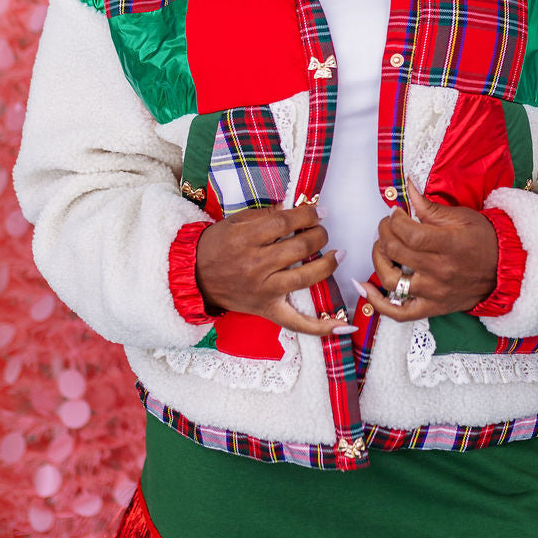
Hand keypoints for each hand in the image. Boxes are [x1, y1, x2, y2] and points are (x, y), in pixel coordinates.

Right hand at [194, 202, 350, 337]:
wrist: (194, 276)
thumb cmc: (216, 246)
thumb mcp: (235, 222)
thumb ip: (265, 215)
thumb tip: (297, 210)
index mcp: (246, 239)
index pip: (285, 222)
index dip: (308, 214)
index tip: (319, 211)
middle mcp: (256, 265)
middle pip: (300, 247)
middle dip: (320, 234)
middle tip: (322, 230)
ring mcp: (263, 290)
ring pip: (306, 277)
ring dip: (328, 263)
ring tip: (337, 254)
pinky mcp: (267, 310)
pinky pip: (298, 323)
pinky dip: (322, 327)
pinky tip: (344, 325)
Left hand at [358, 177, 498, 321]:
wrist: (505, 271)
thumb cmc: (484, 241)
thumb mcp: (461, 217)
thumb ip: (429, 206)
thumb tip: (407, 188)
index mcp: (448, 245)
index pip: (407, 232)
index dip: (394, 219)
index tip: (395, 213)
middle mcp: (439, 271)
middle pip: (395, 251)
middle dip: (384, 232)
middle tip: (387, 225)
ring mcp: (434, 292)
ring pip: (390, 280)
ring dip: (378, 259)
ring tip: (382, 247)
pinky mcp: (432, 307)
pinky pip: (399, 313)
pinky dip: (377, 303)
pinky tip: (364, 287)